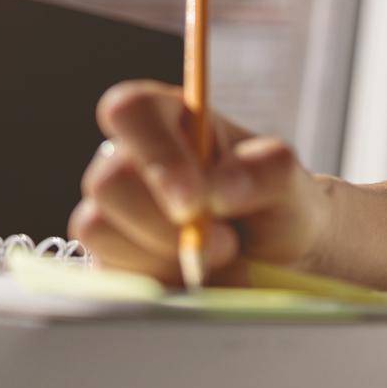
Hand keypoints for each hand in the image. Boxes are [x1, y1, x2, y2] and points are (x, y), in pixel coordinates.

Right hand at [71, 80, 329, 283]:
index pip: (131, 110)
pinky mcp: (109, 256)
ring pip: (98, 226)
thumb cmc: (278, 204)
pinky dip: (156, 278)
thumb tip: (216, 190)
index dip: (156, 155)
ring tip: (219, 252)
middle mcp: (132, 158)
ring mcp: (114, 209)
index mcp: (172, 118)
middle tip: (225, 240)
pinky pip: (108, 269)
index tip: (194, 200)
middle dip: (164, 221)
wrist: (281, 263)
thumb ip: (263, 170)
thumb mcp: (288, 178)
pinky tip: (192, 274)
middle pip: (108, 179)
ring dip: (164, 252)